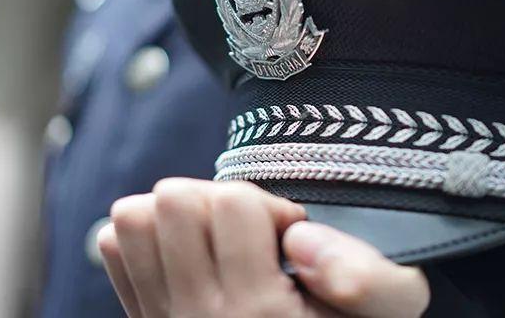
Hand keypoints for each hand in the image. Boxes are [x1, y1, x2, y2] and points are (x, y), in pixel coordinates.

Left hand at [98, 178, 429, 317]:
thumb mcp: (390, 304)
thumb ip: (366, 277)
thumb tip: (300, 238)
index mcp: (258, 310)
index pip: (233, 201)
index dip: (269, 205)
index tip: (291, 239)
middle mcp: (197, 316)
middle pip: (173, 198)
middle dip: (218, 201)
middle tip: (250, 236)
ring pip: (134, 215)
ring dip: (178, 214)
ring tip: (218, 241)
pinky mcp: (142, 317)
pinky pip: (114, 243)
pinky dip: (149, 236)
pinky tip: (190, 255)